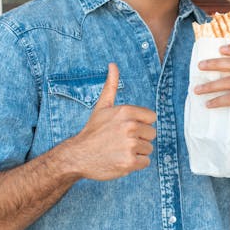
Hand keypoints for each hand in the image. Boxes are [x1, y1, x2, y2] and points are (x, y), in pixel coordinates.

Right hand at [63, 62, 156, 179]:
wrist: (78, 156)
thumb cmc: (93, 131)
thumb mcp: (102, 106)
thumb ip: (111, 85)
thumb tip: (113, 64)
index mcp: (126, 111)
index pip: (152, 118)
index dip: (141, 124)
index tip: (126, 128)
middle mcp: (130, 126)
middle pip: (152, 134)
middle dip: (139, 139)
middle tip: (121, 141)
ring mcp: (130, 144)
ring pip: (148, 149)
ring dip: (136, 152)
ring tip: (119, 150)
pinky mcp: (130, 161)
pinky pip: (145, 162)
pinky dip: (135, 164)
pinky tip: (120, 160)